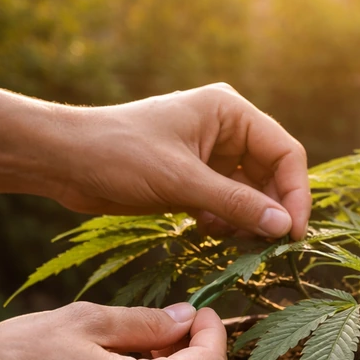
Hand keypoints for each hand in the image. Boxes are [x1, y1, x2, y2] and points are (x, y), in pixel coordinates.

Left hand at [0, 83, 309, 238]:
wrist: (63, 161)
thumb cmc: (118, 155)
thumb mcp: (182, 180)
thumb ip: (237, 203)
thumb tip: (284, 227)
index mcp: (229, 112)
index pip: (284, 153)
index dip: (295, 194)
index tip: (293, 233)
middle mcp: (227, 130)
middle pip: (273, 175)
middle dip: (273, 211)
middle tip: (271, 247)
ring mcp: (213, 155)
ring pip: (253, 193)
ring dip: (250, 220)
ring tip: (238, 241)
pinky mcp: (197, 178)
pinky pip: (230, 203)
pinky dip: (228, 221)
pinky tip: (209, 229)